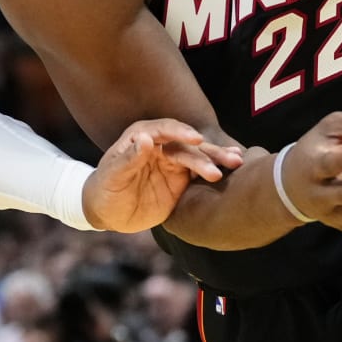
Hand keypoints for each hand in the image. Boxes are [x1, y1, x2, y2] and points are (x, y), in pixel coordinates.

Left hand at [83, 120, 245, 232]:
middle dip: (208, 150)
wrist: (107, 212)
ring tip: (236, 163)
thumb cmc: (104, 188)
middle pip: (188, 144)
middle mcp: (161, 145)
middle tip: (228, 159)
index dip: (182, 133)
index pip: (166, 130)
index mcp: (143, 136)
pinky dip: (216, 171)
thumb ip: (129, 159)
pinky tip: (233, 171)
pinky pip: (200, 174)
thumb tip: (146, 139)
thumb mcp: (112, 175)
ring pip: (198, 157)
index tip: (197, 139)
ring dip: (217, 159)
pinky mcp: (181, 180)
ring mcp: (172, 162)